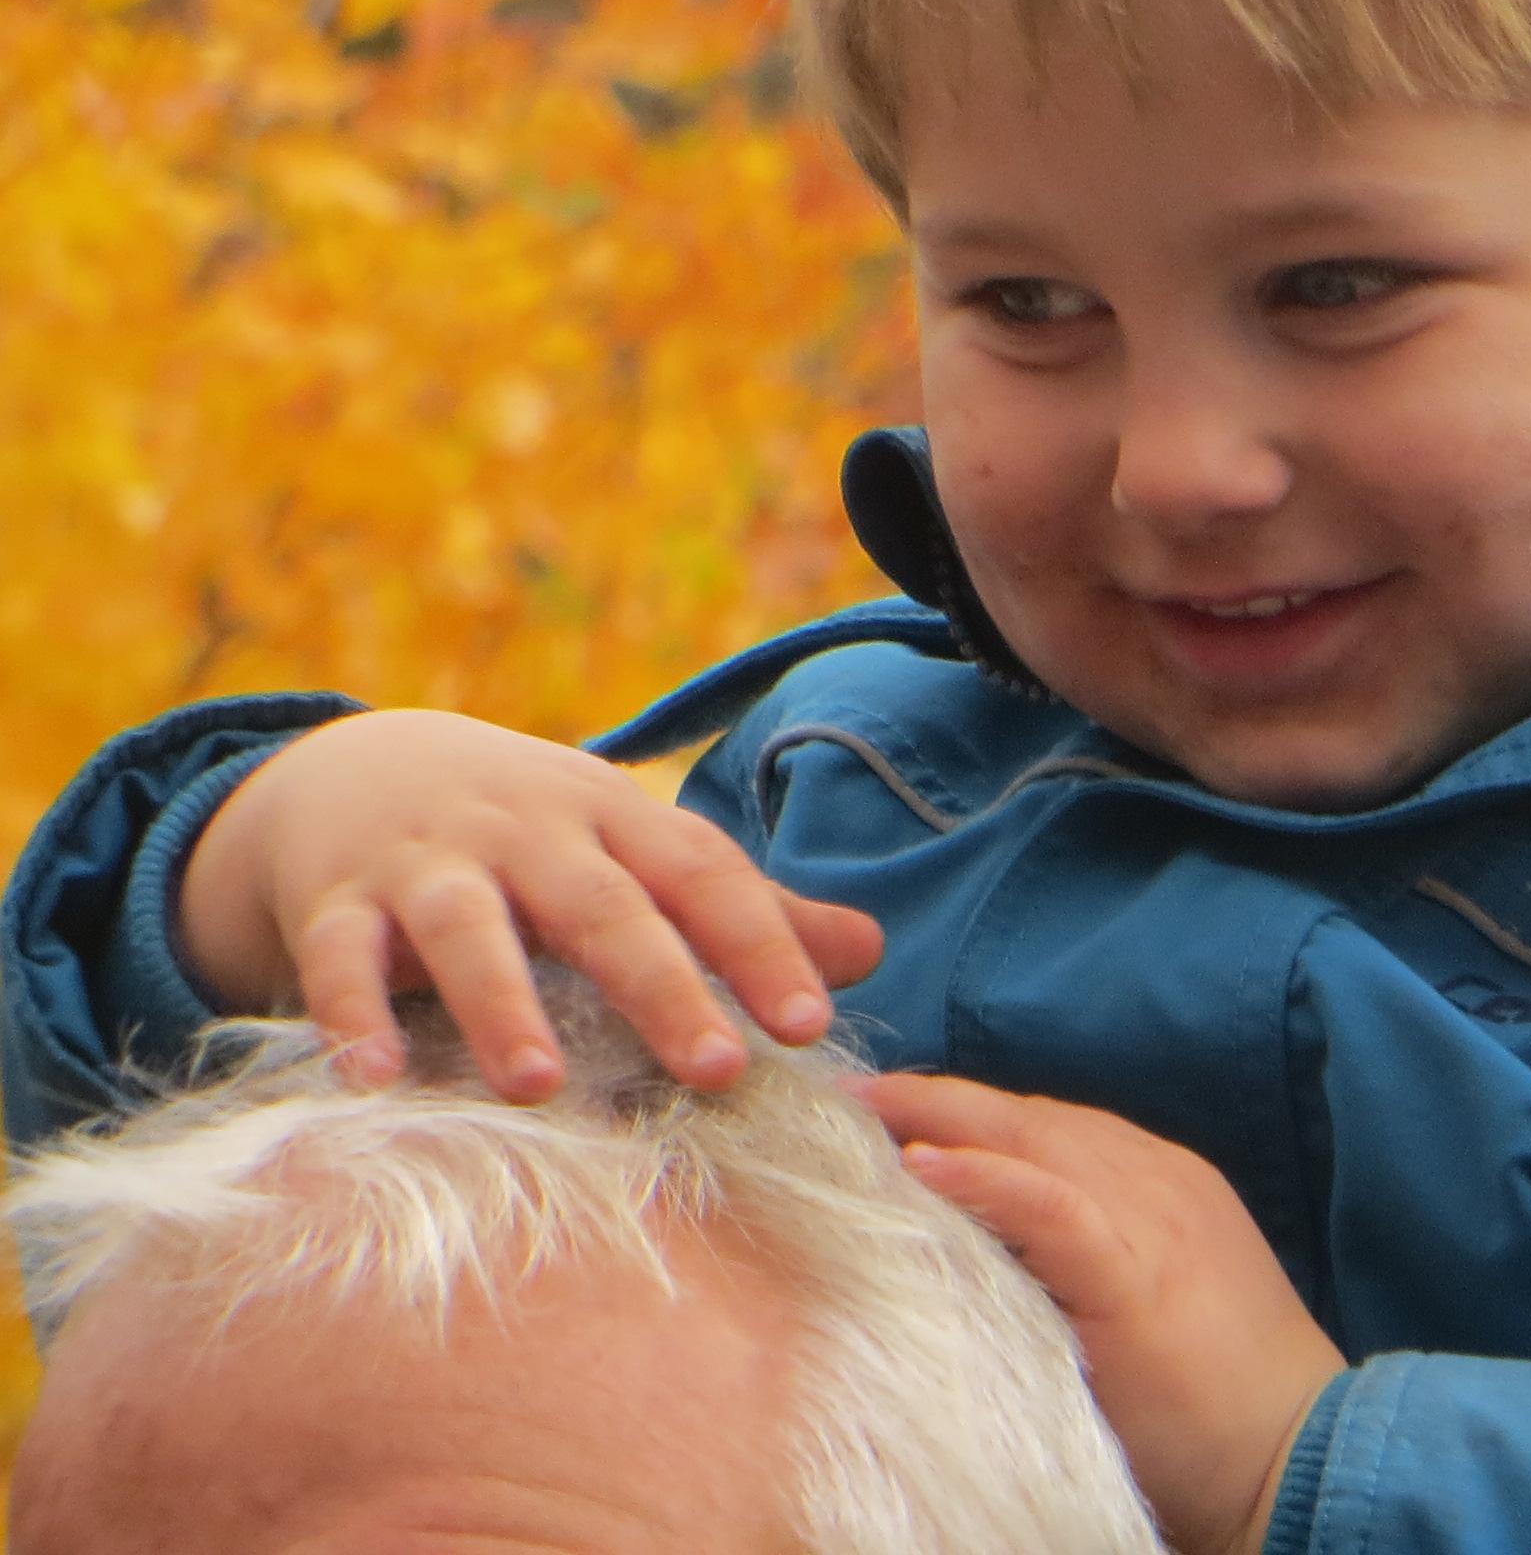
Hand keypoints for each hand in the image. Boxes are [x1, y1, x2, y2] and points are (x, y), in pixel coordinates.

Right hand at [176, 709, 884, 1097]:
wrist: (356, 769)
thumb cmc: (532, 834)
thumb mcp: (633, 850)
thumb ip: (743, 908)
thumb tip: (869, 953)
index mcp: (617, 818)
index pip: (705, 875)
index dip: (762, 944)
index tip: (810, 1026)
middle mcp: (529, 831)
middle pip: (602, 905)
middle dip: (661, 984)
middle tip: (714, 1071)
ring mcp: (428, 863)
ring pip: (467, 928)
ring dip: (502, 1005)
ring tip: (539, 1086)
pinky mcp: (337, 902)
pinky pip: (340, 958)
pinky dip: (351, 1016)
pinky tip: (372, 1081)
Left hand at [861, 1073, 1344, 1554]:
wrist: (1297, 1452)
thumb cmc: (1220, 1403)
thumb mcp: (1147, 1308)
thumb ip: (1082, 1269)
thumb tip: (989, 1263)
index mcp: (1162, 1186)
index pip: (1049, 1128)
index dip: (971, 1114)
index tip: (893, 1111)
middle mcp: (1156, 1182)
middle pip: (1031, 1117)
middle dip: (939, 1098)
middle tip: (850, 1090)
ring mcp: (1150, 1219)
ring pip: (1033, 1140)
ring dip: (940, 1118)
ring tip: (860, 1109)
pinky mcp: (1135, 1273)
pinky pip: (1050, 1206)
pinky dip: (987, 1178)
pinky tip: (923, 1163)